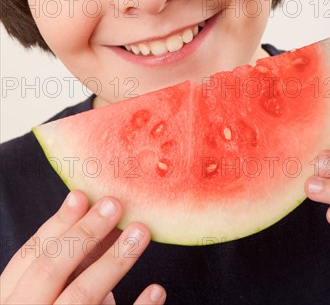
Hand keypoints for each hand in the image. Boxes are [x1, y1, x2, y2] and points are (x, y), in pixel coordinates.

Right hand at [0, 190, 165, 303]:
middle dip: (84, 233)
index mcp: (12, 296)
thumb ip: (66, 259)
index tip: (83, 195)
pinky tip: (156, 289)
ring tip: (141, 232)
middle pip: (51, 270)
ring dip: (113, 261)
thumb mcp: (47, 287)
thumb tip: (101, 213)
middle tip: (114, 205)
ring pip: (82, 297)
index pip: (32, 255)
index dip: (58, 223)